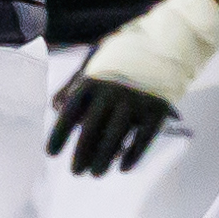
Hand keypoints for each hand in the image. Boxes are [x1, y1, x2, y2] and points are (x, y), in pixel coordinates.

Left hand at [48, 0, 218, 175]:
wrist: (168, 44)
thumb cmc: (123, 55)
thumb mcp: (93, 60)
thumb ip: (74, 83)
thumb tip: (54, 108)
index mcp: (92, 81)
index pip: (68, 113)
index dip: (59, 135)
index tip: (50, 154)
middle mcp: (111, 93)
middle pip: (91, 131)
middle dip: (81, 154)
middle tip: (75, 171)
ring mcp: (135, 102)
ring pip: (116, 139)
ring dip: (104, 160)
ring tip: (96, 173)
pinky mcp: (157, 110)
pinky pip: (143, 139)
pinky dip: (133, 156)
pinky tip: (124, 168)